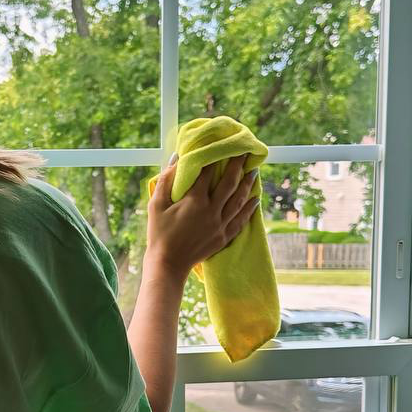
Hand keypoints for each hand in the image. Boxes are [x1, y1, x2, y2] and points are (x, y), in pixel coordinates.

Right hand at [145, 152, 260, 287]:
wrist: (168, 264)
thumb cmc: (159, 234)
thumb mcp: (156, 205)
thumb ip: (166, 180)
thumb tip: (176, 158)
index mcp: (195, 200)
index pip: (207, 173)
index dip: (214, 158)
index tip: (220, 146)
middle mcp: (212, 210)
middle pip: (229, 183)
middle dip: (237, 166)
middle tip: (245, 153)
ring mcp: (220, 225)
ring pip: (239, 200)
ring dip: (247, 185)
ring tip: (254, 172)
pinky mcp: (223, 237)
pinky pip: (241, 220)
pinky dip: (249, 209)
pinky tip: (255, 200)